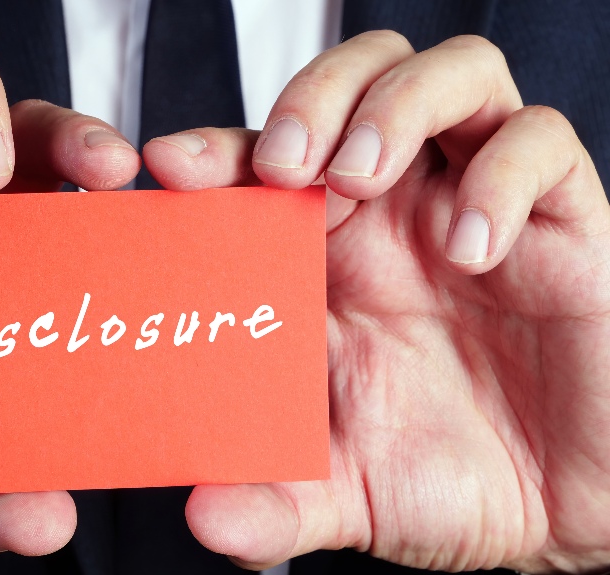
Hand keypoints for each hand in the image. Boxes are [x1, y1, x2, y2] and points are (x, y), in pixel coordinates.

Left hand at [144, 31, 609, 572]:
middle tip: (283, 164)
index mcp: (326, 257)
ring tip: (360, 176)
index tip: (171, 165)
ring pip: (451, 75)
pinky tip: (472, 249)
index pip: (263, 161)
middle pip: (354, 78)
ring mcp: (478, 206)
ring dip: (393, 105)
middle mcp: (398, 215)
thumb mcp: (343, 495)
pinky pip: (542, 145)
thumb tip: (204, 517)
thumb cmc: (443, 479)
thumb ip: (275, 505)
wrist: (563, 510)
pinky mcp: (563, 222)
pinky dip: (500, 176)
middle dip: (310, 98)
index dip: (216, 149)